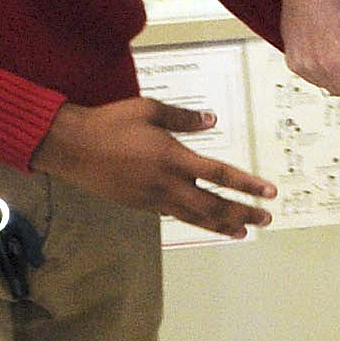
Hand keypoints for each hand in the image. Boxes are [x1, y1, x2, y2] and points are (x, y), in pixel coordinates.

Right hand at [33, 97, 275, 235]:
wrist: (71, 147)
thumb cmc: (109, 124)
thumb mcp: (149, 110)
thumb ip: (183, 117)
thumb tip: (210, 120)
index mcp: (173, 158)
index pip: (219, 174)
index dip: (247, 185)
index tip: (268, 193)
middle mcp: (166, 183)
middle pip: (213, 205)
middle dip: (242, 213)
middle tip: (265, 218)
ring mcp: (153, 198)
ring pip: (195, 217)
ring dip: (222, 224)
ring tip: (243, 231)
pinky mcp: (140, 205)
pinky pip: (174, 215)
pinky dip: (194, 220)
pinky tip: (205, 222)